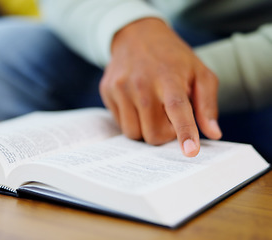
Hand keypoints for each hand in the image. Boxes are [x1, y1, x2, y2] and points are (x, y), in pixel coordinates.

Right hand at [100, 18, 221, 156]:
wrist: (137, 35)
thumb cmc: (173, 58)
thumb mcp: (199, 73)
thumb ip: (207, 104)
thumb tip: (212, 134)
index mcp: (168, 78)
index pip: (177, 108)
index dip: (184, 131)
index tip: (190, 152)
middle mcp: (141, 84)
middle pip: (152, 133)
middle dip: (164, 134)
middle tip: (169, 118)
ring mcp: (120, 88)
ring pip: (133, 133)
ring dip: (145, 129)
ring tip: (152, 110)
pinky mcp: (107, 91)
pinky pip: (119, 123)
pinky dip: (131, 120)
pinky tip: (136, 103)